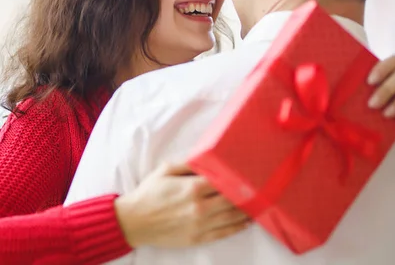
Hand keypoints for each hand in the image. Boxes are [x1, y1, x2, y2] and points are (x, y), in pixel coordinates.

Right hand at [114, 163, 250, 247]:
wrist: (134, 221)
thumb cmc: (149, 193)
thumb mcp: (165, 170)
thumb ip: (188, 164)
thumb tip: (207, 156)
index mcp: (192, 188)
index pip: (224, 180)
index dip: (238, 176)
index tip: (249, 171)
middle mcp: (200, 207)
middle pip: (233, 199)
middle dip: (246, 192)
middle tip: (259, 187)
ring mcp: (201, 224)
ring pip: (232, 217)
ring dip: (246, 210)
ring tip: (257, 203)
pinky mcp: (198, 237)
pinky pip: (225, 232)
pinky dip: (238, 227)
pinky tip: (246, 221)